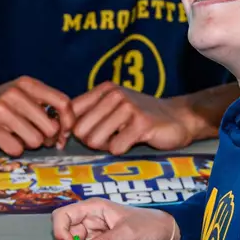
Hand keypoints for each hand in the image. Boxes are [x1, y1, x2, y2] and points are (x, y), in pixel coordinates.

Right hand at [0, 76, 74, 155]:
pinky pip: (16, 149)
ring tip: (15, 136)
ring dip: (28, 144)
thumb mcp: (24, 99)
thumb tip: (66, 132)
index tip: (63, 134)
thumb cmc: (0, 108)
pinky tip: (3, 140)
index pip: (63, 103)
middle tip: (34, 136)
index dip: (68, 122)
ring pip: (34, 140)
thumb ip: (46, 109)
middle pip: (50, 127)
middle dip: (45, 138)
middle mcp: (14, 93)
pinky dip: (13, 149)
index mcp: (27, 84)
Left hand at [71, 84, 196, 154]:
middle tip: (108, 139)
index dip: (71, 129)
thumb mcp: (113, 107)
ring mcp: (128, 107)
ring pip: (95, 140)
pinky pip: (115, 148)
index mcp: (104, 89)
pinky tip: (133, 142)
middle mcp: (114, 95)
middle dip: (90, 141)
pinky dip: (121, 150)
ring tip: (121, 139)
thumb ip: (89, 114)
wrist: (178, 117)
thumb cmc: (141, 117)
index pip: (71, 111)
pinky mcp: (141, 124)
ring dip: (106, 147)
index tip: (83, 137)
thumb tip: (61, 131)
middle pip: (80, 130)